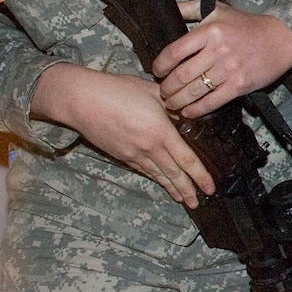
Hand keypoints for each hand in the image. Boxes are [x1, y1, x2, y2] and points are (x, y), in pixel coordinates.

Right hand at [31, 63, 213, 205]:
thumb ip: (172, 104)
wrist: (81, 100)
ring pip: (158, 175)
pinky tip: (162, 183)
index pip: (187, 159)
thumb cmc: (116, 90)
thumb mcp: (152, 91)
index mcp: (161, 131)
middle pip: (174, 173)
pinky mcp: (121, 155)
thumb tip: (186, 113)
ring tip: (184, 199)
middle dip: (189, 190)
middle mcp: (149, 147)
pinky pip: (143, 170)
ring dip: (172, 188)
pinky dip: (155, 178)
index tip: (211, 187)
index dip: (200, 176)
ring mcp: (133, 153)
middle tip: (199, 202)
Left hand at [152, 2, 291, 118]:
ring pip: (194, 91)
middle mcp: (218, 50)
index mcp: (209, 31)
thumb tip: (167, 10)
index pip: (175, 52)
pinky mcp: (239, 85)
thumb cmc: (247, 24)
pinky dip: (196, 110)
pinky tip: (189, 111)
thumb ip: (190, 8)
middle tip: (163, 92)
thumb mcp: (217, 9)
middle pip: (181, 75)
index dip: (160, 65)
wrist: (281, 37)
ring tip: (172, 104)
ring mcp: (229, 69)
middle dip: (166, 88)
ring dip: (177, 101)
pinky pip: (212, 102)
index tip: (157, 71)